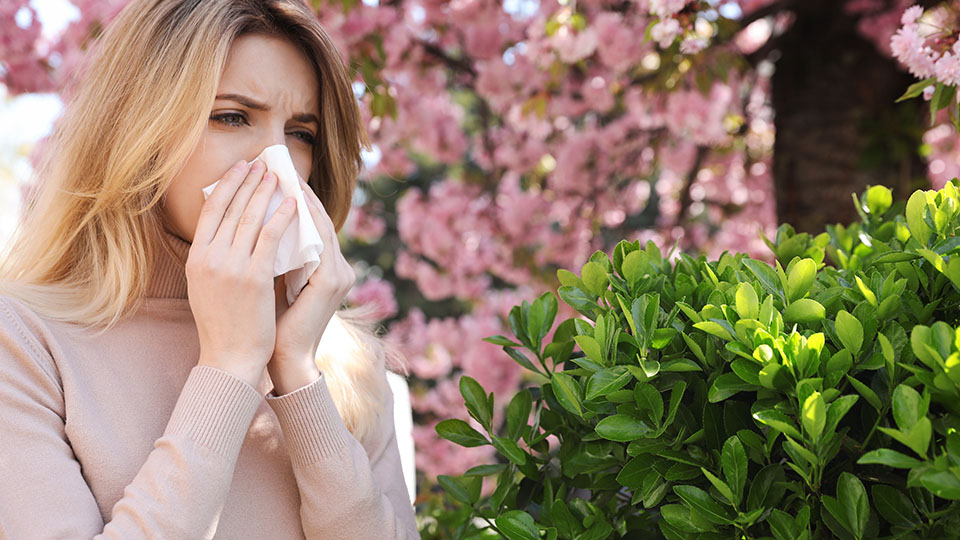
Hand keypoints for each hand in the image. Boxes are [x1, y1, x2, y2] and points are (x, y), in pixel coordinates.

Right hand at [185, 159, 297, 388]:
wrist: (230, 357)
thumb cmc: (222, 324)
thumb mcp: (206, 286)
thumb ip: (213, 258)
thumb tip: (226, 231)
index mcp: (196, 259)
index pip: (210, 211)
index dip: (226, 186)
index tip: (240, 169)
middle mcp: (209, 259)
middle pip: (230, 208)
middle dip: (247, 182)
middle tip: (262, 164)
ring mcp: (231, 267)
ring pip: (250, 218)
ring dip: (265, 192)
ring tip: (278, 175)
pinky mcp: (254, 277)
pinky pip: (270, 238)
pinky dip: (282, 217)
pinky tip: (293, 204)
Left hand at [268, 174, 355, 379]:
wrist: (281, 359)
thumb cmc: (270, 324)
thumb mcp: (271, 279)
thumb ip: (270, 253)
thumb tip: (246, 220)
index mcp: (326, 269)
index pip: (310, 225)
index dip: (293, 198)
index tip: (270, 174)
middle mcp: (339, 269)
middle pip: (318, 219)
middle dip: (297, 190)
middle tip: (276, 163)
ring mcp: (339, 275)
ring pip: (320, 226)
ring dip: (301, 198)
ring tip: (281, 175)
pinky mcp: (332, 282)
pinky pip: (318, 241)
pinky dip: (304, 220)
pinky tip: (287, 203)